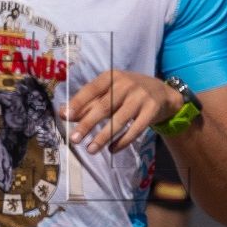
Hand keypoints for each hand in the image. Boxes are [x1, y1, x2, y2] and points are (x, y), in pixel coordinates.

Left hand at [64, 68, 184, 153]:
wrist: (163, 93)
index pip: (92, 89)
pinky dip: (123, 141)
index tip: (65, 116)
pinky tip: (112, 150)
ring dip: (104, 136)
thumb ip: (88, 103)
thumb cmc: (128, 93)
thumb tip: (63, 113)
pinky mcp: (152, 110)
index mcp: (111, 77)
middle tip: (74, 140)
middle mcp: (126, 84)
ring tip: (90, 150)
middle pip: (104, 106)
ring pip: (120, 120)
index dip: (78, 103)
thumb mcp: (109, 92)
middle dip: (88, 124)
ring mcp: (141, 96)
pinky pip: (136, 129)